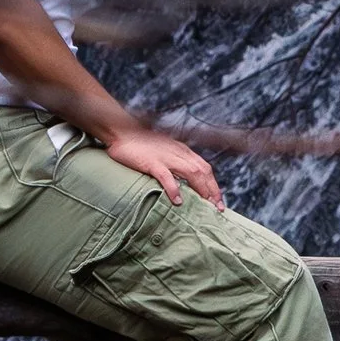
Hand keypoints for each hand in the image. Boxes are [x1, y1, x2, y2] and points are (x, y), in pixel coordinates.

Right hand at [103, 122, 224, 207]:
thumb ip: (174, 162)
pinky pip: (166, 176)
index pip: (205, 168)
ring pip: (192, 173)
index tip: (218, 201)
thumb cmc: (140, 144)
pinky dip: (174, 189)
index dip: (213, 185)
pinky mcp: (152, 162)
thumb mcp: (164, 151)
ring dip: (201, 190)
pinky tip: (177, 201)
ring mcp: (166, 157)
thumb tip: (183, 182)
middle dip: (213, 190)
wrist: (122, 131)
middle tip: (217, 208)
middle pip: (203, 171)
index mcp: (182, 150)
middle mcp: (178, 153)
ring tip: (205, 206)